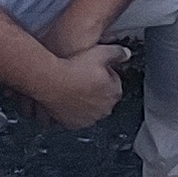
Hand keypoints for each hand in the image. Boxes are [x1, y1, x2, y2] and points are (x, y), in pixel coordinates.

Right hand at [15, 39, 132, 129]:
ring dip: (85, 100)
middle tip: (83, 76)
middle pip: (103, 97)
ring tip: (73, 86)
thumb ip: (116, 53)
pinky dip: (73, 109)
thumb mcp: (100, 53)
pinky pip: (76, 116)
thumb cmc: (74, 69)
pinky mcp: (74, 124)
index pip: (114, 83)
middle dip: (96, 88)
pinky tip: (67, 97)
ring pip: (90, 108)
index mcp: (114, 93)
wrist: (52, 81)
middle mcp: (104, 109)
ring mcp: (89, 118)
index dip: (104, 73)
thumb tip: (126, 54)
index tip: (94, 68)